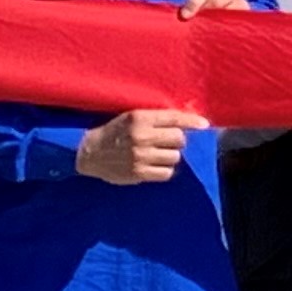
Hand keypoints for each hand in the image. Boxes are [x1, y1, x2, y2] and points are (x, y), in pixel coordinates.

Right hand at [80, 109, 204, 185]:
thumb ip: (155, 119)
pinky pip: (166, 173)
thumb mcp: (130, 117)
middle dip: (176, 140)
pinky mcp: (139, 173)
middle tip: (165, 141)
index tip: (204, 124)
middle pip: (179, 139)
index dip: (192, 121)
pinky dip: (164, 170)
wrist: (87, 152)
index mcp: (139, 118)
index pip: (174, 118)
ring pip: (175, 157)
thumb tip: (186, 123)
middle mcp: (142, 136)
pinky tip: (154, 165)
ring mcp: (141, 156)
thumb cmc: (112, 132)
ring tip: (156, 154)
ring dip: (170, 155)